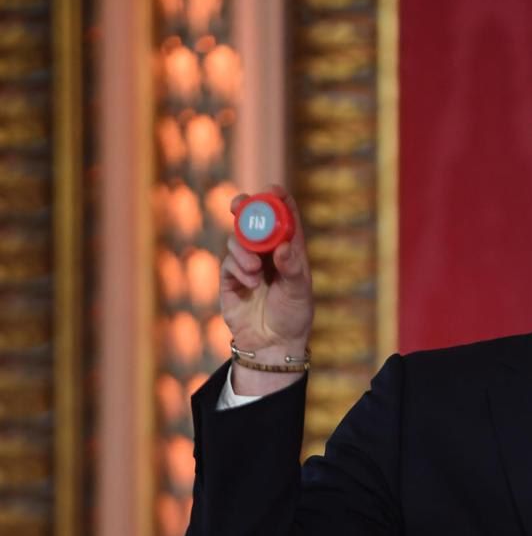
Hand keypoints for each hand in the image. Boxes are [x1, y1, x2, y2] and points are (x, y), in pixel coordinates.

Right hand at [220, 185, 313, 377]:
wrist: (272, 345)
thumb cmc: (293, 317)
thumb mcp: (299, 292)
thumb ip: (292, 269)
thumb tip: (283, 247)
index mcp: (290, 252)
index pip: (284, 219)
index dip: (278, 201)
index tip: (272, 189)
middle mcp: (267, 254)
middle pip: (253, 221)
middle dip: (245, 208)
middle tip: (240, 204)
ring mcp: (247, 265)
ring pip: (237, 239)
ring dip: (243, 249)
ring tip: (254, 271)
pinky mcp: (231, 279)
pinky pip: (228, 262)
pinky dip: (237, 268)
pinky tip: (250, 283)